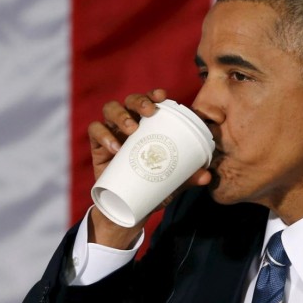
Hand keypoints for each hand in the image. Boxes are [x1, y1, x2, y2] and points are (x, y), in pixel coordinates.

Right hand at [86, 89, 211, 247]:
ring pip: (110, 108)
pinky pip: (95, 130)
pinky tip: (115, 148)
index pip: (150, 101)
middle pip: (130, 100)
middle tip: (149, 112)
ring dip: (121, 115)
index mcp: (148, 125)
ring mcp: (112, 131)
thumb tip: (207, 176)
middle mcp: (129, 122)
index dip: (154, 94)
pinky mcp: (97, 145)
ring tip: (132, 130)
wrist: (126, 208)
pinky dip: (104, 135)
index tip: (162, 95)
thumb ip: (187, 177)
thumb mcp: (171, 182)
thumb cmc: (151, 186)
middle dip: (139, 101)